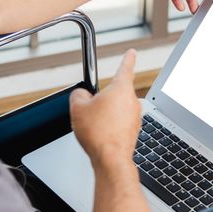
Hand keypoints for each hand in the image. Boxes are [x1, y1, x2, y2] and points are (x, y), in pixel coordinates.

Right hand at [70, 49, 140, 168]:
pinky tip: (102, 134)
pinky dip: (111, 125)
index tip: (132, 52)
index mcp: (121, 88)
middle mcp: (132, 101)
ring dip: (107, 113)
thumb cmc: (98, 132)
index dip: (127, 58)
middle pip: (117, 92)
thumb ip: (78, 94)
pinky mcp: (134, 130)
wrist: (111, 159)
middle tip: (92, 109)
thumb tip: (82, 94)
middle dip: (104, 98)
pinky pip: (120, 122)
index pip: (125, 67)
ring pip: (118, 108)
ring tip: (95, 125)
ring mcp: (135, 116)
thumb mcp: (77, 107)